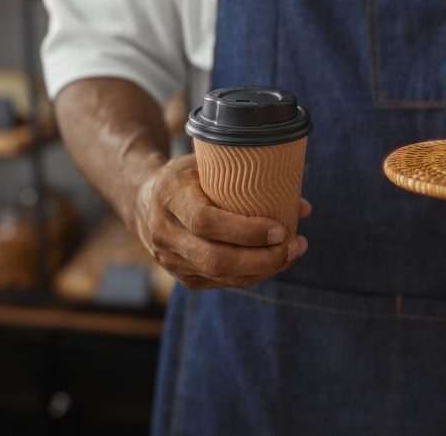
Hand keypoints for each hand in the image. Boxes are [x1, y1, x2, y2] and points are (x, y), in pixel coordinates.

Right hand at [132, 154, 310, 289]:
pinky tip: (275, 262)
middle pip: (215, 258)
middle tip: (294, 245)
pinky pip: (221, 282)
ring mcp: (170, 259)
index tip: (281, 228)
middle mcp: (164, 232)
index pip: (205, 222)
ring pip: (220, 275)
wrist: (144, 199)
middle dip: (261, 258)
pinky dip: (252, 274)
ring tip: (293, 253)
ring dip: (263, 269)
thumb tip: (302, 207)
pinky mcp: (182, 276)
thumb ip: (251, 178)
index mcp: (170, 195)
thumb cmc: (188, 176)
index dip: (245, 230)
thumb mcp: (209, 163)